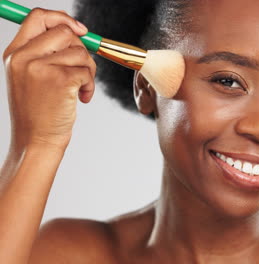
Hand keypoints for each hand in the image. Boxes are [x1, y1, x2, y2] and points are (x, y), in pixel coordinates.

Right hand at [2, 8, 96, 150]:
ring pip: (80, 52)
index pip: (38, 16)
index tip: (80, 30)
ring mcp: (40, 68)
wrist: (36, 140)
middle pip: (65, 31)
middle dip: (82, 49)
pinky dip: (90, 85)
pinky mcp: (60, 80)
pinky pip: (87, 71)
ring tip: (79, 88)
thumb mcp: (31, 76)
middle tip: (82, 70)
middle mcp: (24, 57)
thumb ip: (46, 51)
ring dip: (88, 71)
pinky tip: (82, 98)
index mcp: (15, 52)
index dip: (63, 18)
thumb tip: (76, 29)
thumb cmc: (39, 111)